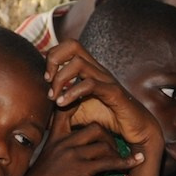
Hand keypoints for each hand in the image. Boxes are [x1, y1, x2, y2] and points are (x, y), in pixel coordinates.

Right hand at [12, 120, 145, 175]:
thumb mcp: (46, 162)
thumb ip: (60, 153)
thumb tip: (77, 156)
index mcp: (53, 138)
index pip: (67, 110)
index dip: (83, 105)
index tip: (99, 110)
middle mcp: (63, 142)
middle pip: (95, 127)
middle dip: (110, 137)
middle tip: (114, 149)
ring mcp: (72, 154)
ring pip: (104, 143)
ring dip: (117, 152)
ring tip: (122, 161)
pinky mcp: (81, 169)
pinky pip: (108, 162)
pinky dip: (125, 162)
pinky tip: (136, 162)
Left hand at [46, 41, 160, 148]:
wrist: (136, 130)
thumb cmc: (108, 119)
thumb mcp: (77, 111)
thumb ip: (61, 105)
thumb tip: (40, 108)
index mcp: (90, 69)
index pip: (68, 47)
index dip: (52, 57)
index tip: (45, 79)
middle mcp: (98, 70)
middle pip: (73, 44)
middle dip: (54, 59)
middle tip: (47, 82)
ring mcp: (106, 79)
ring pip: (78, 63)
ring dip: (60, 79)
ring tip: (54, 98)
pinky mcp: (114, 93)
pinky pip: (90, 85)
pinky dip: (72, 93)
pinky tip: (63, 104)